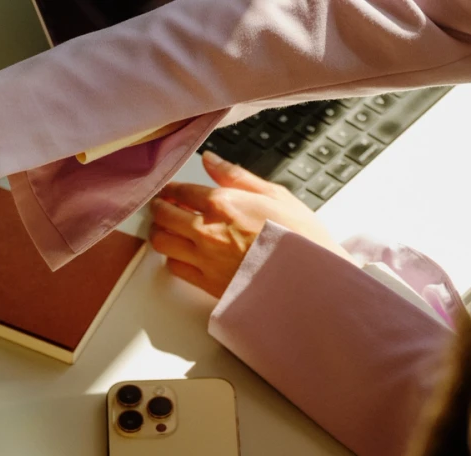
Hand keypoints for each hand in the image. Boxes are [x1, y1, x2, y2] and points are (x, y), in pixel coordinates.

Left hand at [150, 151, 351, 296]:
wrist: (311, 281)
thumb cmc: (300, 236)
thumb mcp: (274, 194)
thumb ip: (236, 175)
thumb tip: (209, 159)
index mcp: (222, 203)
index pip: (180, 191)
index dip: (170, 189)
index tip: (169, 189)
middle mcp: (206, 230)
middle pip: (163, 216)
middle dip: (159, 208)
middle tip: (162, 206)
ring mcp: (203, 258)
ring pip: (161, 242)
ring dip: (161, 232)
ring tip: (169, 228)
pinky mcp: (206, 282)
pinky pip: (174, 267)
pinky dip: (172, 257)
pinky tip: (183, 252)